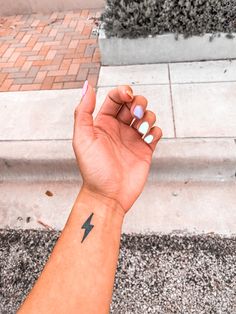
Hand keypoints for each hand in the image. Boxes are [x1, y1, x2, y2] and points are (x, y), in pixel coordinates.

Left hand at [72, 82, 161, 213]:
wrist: (108, 196)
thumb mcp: (82, 139)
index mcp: (102, 123)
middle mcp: (118, 128)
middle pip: (133, 103)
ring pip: (146, 116)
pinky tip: (148, 138)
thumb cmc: (93, 170)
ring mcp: (132, 139)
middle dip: (138, 103)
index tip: (128, 97)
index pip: (115, 98)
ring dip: (148, 116)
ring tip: (142, 130)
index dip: (123, 92)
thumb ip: (83, 112)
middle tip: (136, 115)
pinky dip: (155, 131)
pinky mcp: (145, 150)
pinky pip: (155, 132)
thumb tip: (87, 86)